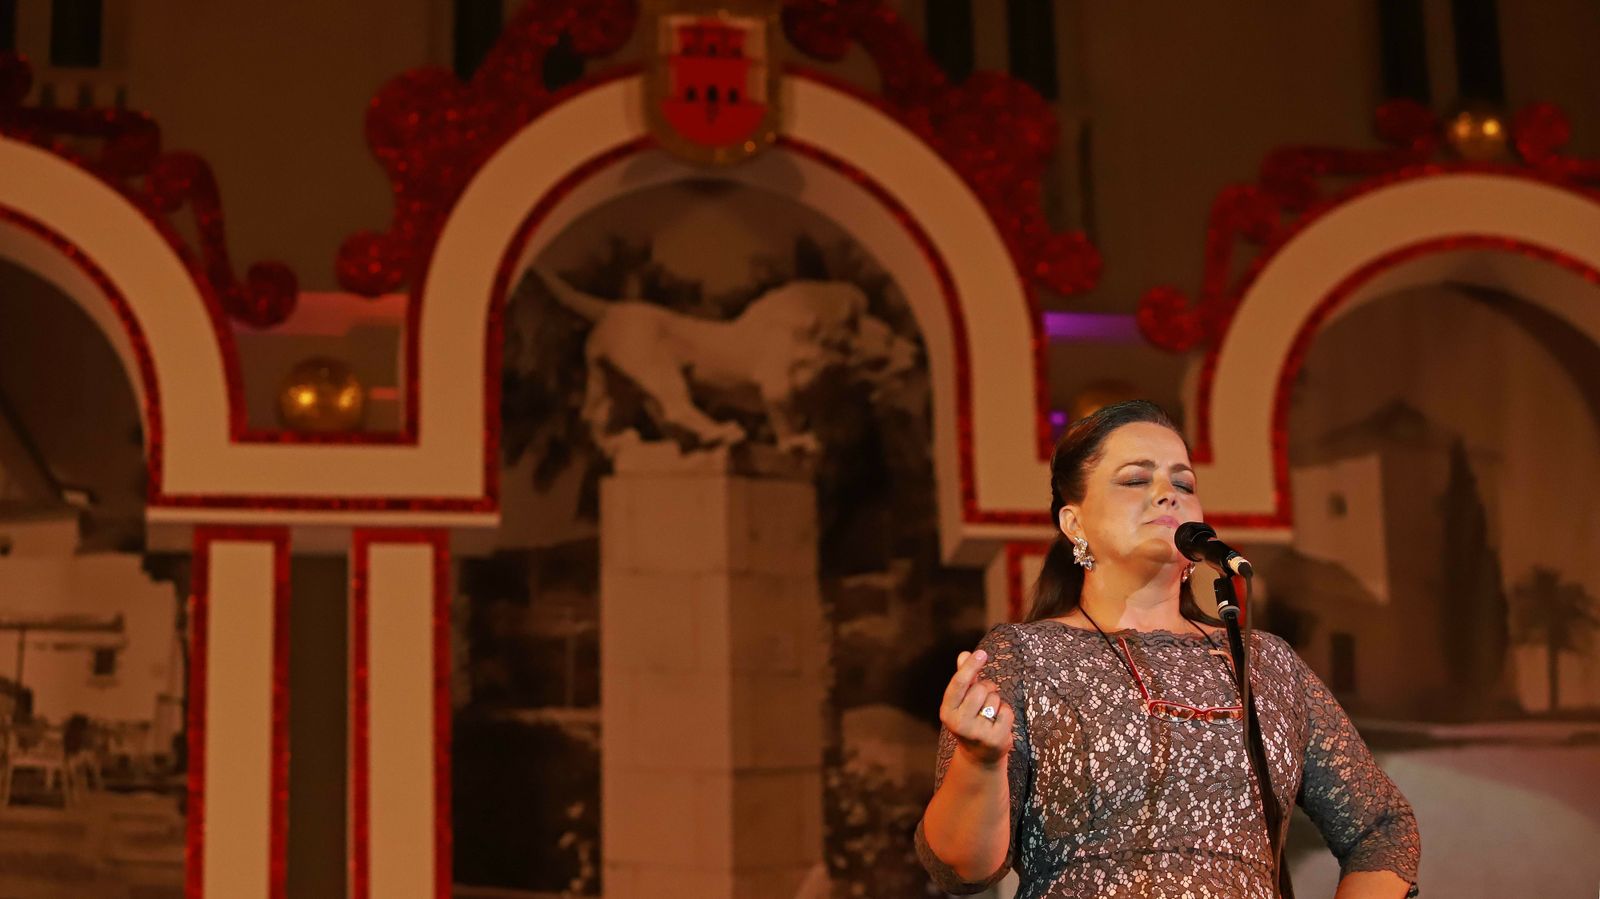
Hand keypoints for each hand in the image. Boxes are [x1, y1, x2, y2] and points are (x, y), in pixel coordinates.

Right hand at [939, 649, 1013, 768]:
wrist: (979, 755)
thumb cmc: (970, 720)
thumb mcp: (962, 701)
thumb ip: (964, 678)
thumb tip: (964, 654)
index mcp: (947, 711)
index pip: (959, 684)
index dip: (970, 667)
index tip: (981, 653)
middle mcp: (959, 723)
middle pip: (980, 689)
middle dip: (986, 688)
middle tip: (984, 699)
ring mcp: (977, 732)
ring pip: (995, 699)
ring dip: (996, 701)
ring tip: (989, 714)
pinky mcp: (995, 739)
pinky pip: (1006, 711)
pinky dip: (1005, 713)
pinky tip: (998, 723)